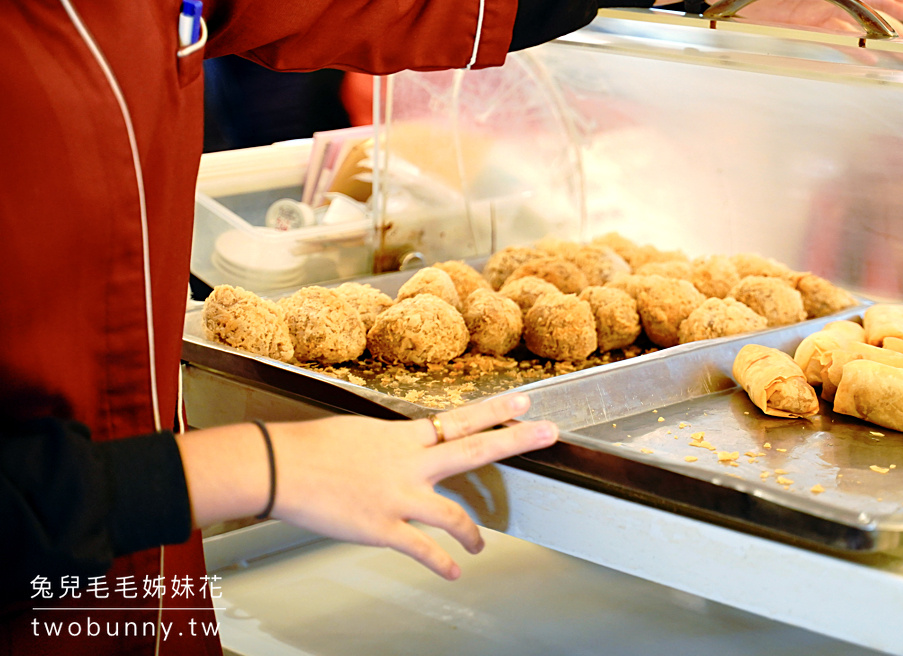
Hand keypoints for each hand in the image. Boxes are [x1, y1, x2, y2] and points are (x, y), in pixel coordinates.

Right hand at [178, 393, 555, 579]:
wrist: (278, 466)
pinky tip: (454, 573)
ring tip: (481, 545)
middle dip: (517, 439)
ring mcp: (400, 496)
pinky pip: (423, 550)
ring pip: (455, 514)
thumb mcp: (358, 434)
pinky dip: (442, 564)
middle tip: (550, 432)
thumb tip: (403, 450)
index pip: (460, 419)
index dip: (496, 410)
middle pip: (476, 448)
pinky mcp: (383, 527)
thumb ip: (389, 445)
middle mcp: (411, 463)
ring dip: (474, 533)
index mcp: (403, 437)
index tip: (526, 402)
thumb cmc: (310, 448)